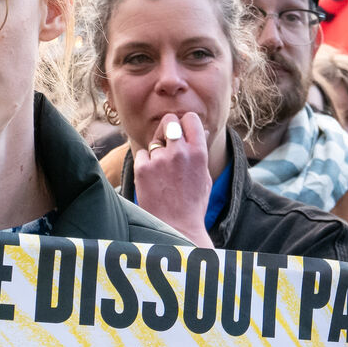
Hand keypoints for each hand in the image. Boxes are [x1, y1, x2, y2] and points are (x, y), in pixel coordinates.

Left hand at [134, 112, 213, 246]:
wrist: (176, 228)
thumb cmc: (193, 205)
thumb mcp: (205, 177)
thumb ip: (200, 152)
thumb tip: (201, 130)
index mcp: (199, 153)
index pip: (190, 118)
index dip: (185, 123)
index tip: (182, 130)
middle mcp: (180, 152)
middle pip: (169, 121)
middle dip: (168, 128)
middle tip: (167, 141)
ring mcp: (160, 160)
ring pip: (154, 140)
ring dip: (157, 150)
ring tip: (162, 171)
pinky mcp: (142, 169)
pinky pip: (141, 154)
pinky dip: (145, 164)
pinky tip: (153, 179)